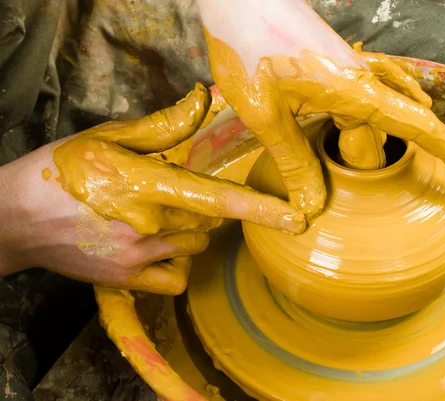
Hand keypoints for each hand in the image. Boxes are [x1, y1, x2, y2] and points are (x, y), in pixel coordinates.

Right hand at [0, 84, 304, 294]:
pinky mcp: (127, 280)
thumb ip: (161, 127)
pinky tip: (151, 247)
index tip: (295, 216)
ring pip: (195, 248)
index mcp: (143, 185)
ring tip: (155, 218)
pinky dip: (174, 263)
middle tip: (172, 192)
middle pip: (210, 223)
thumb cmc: (61, 171)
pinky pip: (175, 278)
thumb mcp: (107, 138)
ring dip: (189, 233)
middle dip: (204, 207)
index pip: (214, 199)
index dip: (258, 209)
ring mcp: (136, 257)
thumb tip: (201, 102)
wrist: (15, 218)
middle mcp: (146, 225)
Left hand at [197, 0, 444, 218]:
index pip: (414, 125)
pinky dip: (394, 94)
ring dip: (410, 123)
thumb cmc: (246, 49)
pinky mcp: (336, 57)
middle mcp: (360, 75)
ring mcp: (350, 63)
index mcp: (350, 91)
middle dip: (435, 141)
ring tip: (429, 143)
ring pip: (393, 99)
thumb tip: (313, 207)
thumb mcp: (265, 115)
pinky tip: (395, 98)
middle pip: (410, 115)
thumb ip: (293, 161)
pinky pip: (378, 79)